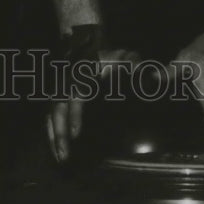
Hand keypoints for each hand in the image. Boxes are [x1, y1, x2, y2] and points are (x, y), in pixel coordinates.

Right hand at [46, 47, 138, 162]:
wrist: (89, 45)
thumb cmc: (110, 56)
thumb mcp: (124, 57)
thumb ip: (136, 67)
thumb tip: (153, 78)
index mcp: (82, 74)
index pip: (74, 96)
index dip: (74, 115)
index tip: (76, 134)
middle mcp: (67, 82)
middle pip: (57, 109)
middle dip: (59, 133)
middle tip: (65, 156)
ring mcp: (60, 89)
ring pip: (51, 114)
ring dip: (53, 136)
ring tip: (60, 158)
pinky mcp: (58, 96)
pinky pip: (50, 115)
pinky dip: (51, 131)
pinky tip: (56, 148)